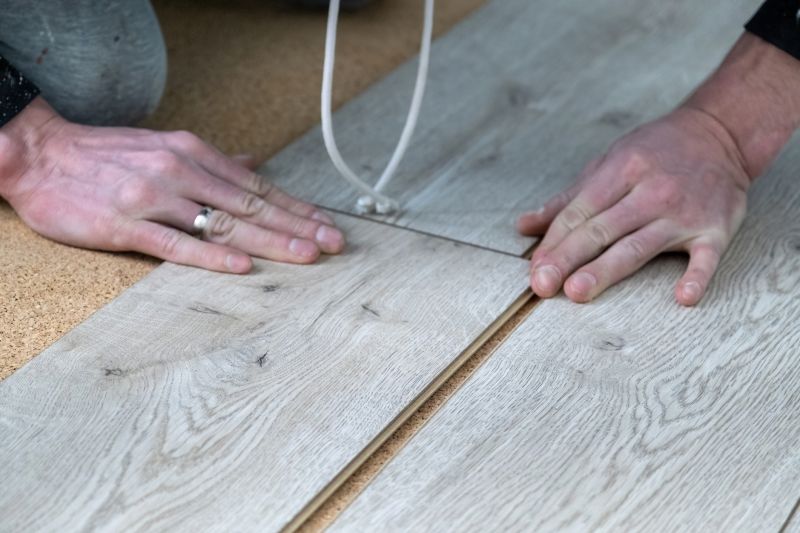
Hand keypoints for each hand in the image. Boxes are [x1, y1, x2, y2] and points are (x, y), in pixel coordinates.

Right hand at [0, 98, 343, 272]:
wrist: (40, 154)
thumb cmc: (105, 155)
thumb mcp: (163, 145)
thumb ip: (211, 160)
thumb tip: (252, 162)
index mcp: (192, 154)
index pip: (256, 186)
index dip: (294, 207)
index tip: (326, 223)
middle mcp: (181, 172)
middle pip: (251, 205)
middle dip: (298, 225)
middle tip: (334, 244)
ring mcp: (154, 199)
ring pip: (224, 222)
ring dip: (270, 240)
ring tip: (306, 255)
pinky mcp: (125, 225)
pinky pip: (176, 243)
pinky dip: (212, 254)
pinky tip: (243, 265)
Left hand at [518, 107, 749, 305]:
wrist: (721, 133)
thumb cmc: (657, 151)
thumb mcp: (608, 162)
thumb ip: (567, 199)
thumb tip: (524, 226)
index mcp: (622, 171)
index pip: (579, 213)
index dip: (554, 242)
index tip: (535, 269)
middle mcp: (651, 191)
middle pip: (601, 230)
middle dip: (568, 258)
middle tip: (542, 286)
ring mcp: (683, 212)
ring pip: (638, 246)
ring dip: (606, 269)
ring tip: (578, 291)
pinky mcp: (715, 228)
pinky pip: (705, 257)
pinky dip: (697, 276)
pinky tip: (683, 297)